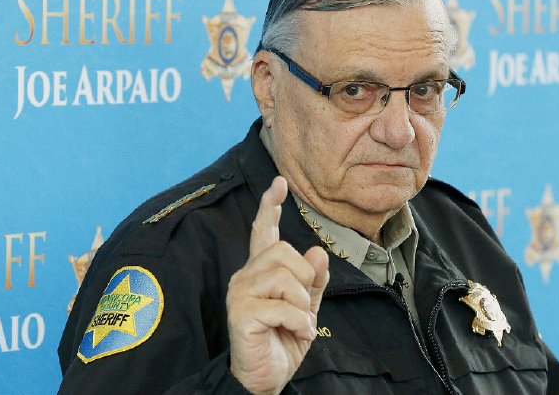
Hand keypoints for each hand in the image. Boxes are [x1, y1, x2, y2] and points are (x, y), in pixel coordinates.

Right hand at [227, 176, 329, 393]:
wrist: (266, 378)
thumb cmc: (283, 341)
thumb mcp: (307, 310)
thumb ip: (313, 282)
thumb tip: (317, 252)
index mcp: (261, 272)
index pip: (263, 233)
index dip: (269, 207)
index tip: (279, 183)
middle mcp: (246, 276)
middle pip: (284, 252)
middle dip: (305, 279)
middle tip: (304, 307)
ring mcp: (240, 293)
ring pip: (285, 277)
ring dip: (303, 305)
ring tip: (299, 323)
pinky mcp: (241, 313)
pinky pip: (283, 307)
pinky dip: (299, 322)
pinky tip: (296, 333)